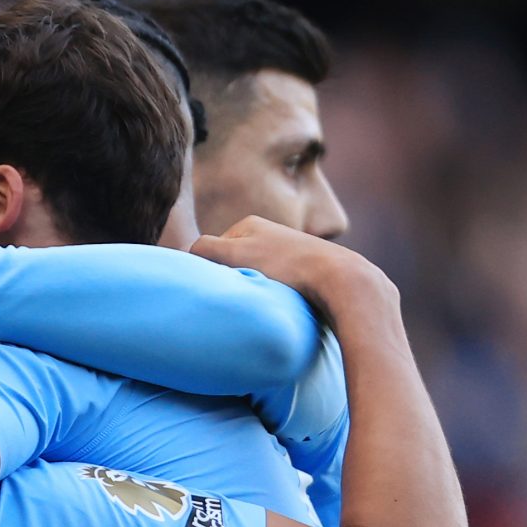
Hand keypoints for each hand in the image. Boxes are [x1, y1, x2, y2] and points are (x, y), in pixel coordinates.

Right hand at [189, 216, 391, 316]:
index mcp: (250, 224)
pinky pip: (277, 285)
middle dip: (234, 280)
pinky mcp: (306, 270)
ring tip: (264, 301)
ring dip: (255, 289)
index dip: (212, 272)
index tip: (219, 288)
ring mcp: (288, 250)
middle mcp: (269, 233)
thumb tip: (186, 254)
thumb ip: (205, 249)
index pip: (213, 251)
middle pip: (236, 263)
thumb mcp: (236, 253)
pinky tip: (284, 302)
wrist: (340, 279)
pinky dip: (275, 295)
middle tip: (241, 297)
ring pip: (256, 275)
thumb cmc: (287, 265)